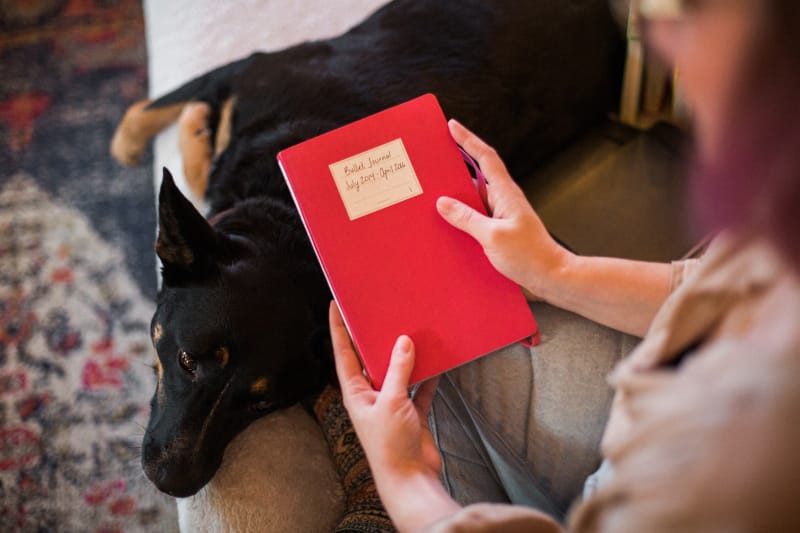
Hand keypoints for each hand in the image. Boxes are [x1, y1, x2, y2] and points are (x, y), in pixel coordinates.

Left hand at [329, 301, 441, 479]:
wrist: (410, 479)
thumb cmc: (390, 445)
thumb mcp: (391, 402)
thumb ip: (397, 370)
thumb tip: (403, 341)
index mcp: (355, 393)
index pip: (343, 354)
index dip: (338, 329)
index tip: (335, 306)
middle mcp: (371, 396)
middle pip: (371, 361)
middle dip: (375, 339)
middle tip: (379, 312)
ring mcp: (392, 404)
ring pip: (398, 372)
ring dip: (406, 357)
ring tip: (412, 330)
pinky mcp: (411, 414)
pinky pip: (419, 389)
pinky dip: (427, 377)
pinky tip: (437, 361)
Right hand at [437, 119, 572, 299]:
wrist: (551, 277)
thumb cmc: (529, 256)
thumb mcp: (492, 236)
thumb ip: (466, 218)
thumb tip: (443, 202)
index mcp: (505, 193)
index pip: (485, 157)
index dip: (468, 140)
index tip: (452, 126)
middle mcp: (503, 200)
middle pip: (476, 175)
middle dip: (455, 166)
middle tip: (433, 160)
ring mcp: (502, 215)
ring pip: (474, 198)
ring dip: (455, 196)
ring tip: (431, 195)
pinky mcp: (500, 230)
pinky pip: (476, 216)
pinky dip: (461, 216)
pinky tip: (447, 225)